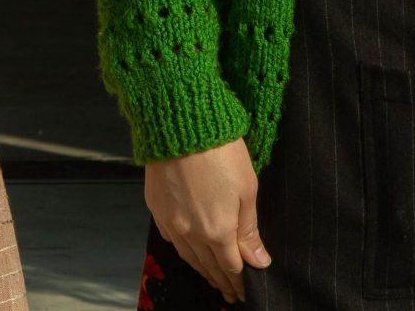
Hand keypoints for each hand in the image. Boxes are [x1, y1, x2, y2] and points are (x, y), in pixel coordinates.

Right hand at [143, 140, 270, 302]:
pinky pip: (170, 237)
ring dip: (201, 269)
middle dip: (221, 280)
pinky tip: (188, 250)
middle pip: (208, 265)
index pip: (230, 267)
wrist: (181, 122)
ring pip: (188, 255)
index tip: (244, 291)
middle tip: (230, 291)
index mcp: (217, 231)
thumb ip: (249, 230)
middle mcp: (191, 232)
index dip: (239, 281)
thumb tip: (258, 262)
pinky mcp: (156, 206)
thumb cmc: (221, 151)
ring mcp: (170, 220)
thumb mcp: (247, 189)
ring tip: (212, 276)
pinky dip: (182, 249)